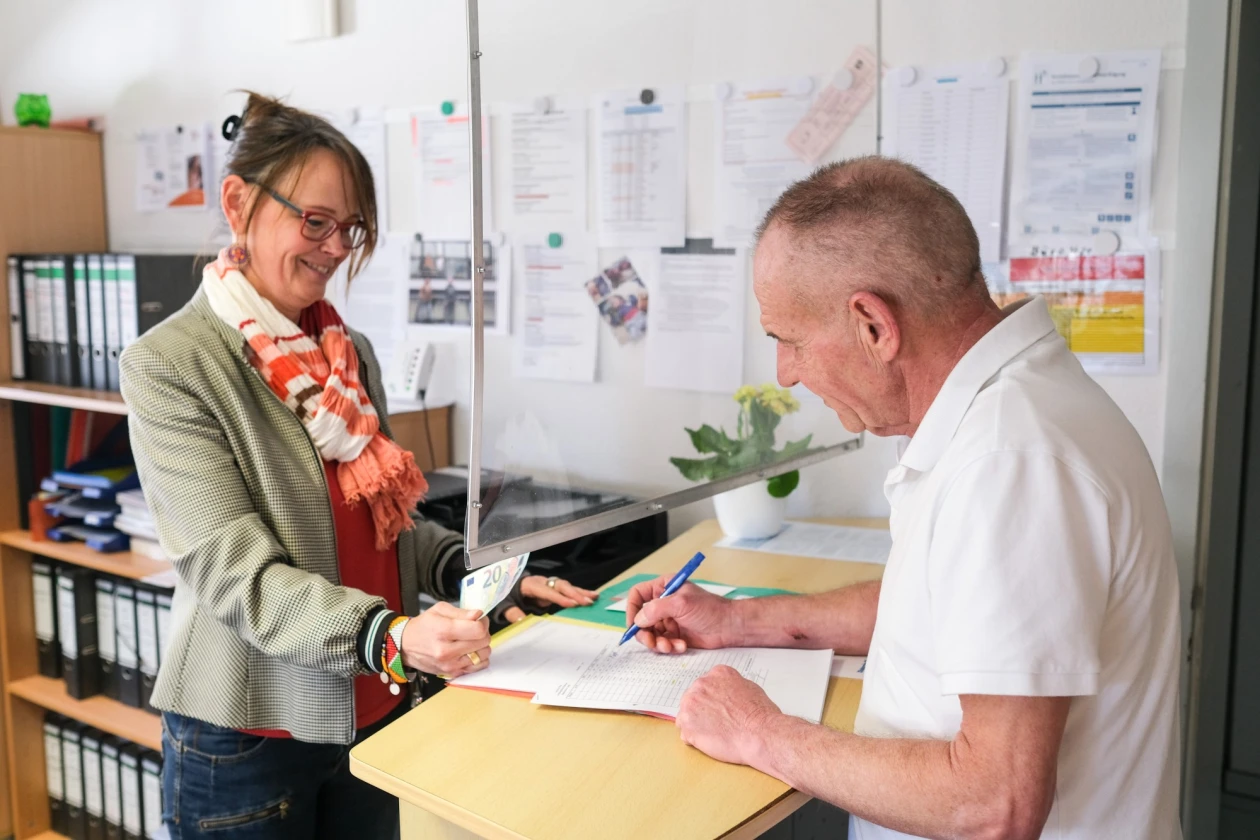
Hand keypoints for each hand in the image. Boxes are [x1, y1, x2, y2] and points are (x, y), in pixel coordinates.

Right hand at [400, 602, 490, 676]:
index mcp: (443, 631)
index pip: (478, 630)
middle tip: (473, 629)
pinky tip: (469, 651)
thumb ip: (461, 612)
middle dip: (483, 633)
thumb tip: (479, 615)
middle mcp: (447, 651)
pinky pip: (478, 667)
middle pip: (483, 642)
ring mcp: (450, 665)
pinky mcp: (453, 674)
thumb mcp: (439, 610)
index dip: (483, 622)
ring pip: (484, 655)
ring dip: (481, 646)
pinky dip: (478, 658)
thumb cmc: (424, 626)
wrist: (406, 646)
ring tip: (470, 640)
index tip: (478, 620)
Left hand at [503, 576, 599, 622]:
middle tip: (586, 601)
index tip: (572, 603)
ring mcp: (549, 584)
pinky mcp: (553, 590)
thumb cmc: (506, 595)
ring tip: (594, 597)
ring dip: (580, 592)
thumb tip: (522, 621)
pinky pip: (567, 591)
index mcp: (530, 584)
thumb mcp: (504, 604)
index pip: (547, 591)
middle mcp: (542, 582)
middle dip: (574, 593)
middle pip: (560, 585)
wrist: (505, 586)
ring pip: (567, 586)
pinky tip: (590, 597)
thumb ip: (513, 612)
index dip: (559, 597)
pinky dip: (579, 593)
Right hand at [624, 578, 738, 652]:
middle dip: (645, 634)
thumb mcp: (681, 604)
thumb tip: (638, 620)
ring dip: (658, 643)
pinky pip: (662, 643)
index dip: (632, 609)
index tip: (634, 625)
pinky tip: (681, 646)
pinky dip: (668, 647)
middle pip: (641, 619)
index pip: (637, 595)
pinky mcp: (674, 635)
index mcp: (663, 588)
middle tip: (652, 643)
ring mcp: (668, 620)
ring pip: (650, 634)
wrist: (729, 627)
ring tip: (670, 646)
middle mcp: (663, 604)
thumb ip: (656, 609)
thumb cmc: (710, 609)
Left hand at [676, 665, 780, 765]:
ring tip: (714, 734)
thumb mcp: (749, 687)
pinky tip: (711, 741)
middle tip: (716, 723)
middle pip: (692, 699)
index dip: (711, 700)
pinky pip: (685, 734)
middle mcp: (700, 685)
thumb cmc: (759, 715)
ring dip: (696, 725)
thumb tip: (726, 692)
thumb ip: (731, 686)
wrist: (759, 734)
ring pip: (685, 716)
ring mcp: (691, 705)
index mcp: (717, 674)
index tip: (718, 708)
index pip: (705, 685)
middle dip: (701, 712)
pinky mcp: (687, 725)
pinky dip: (695, 740)